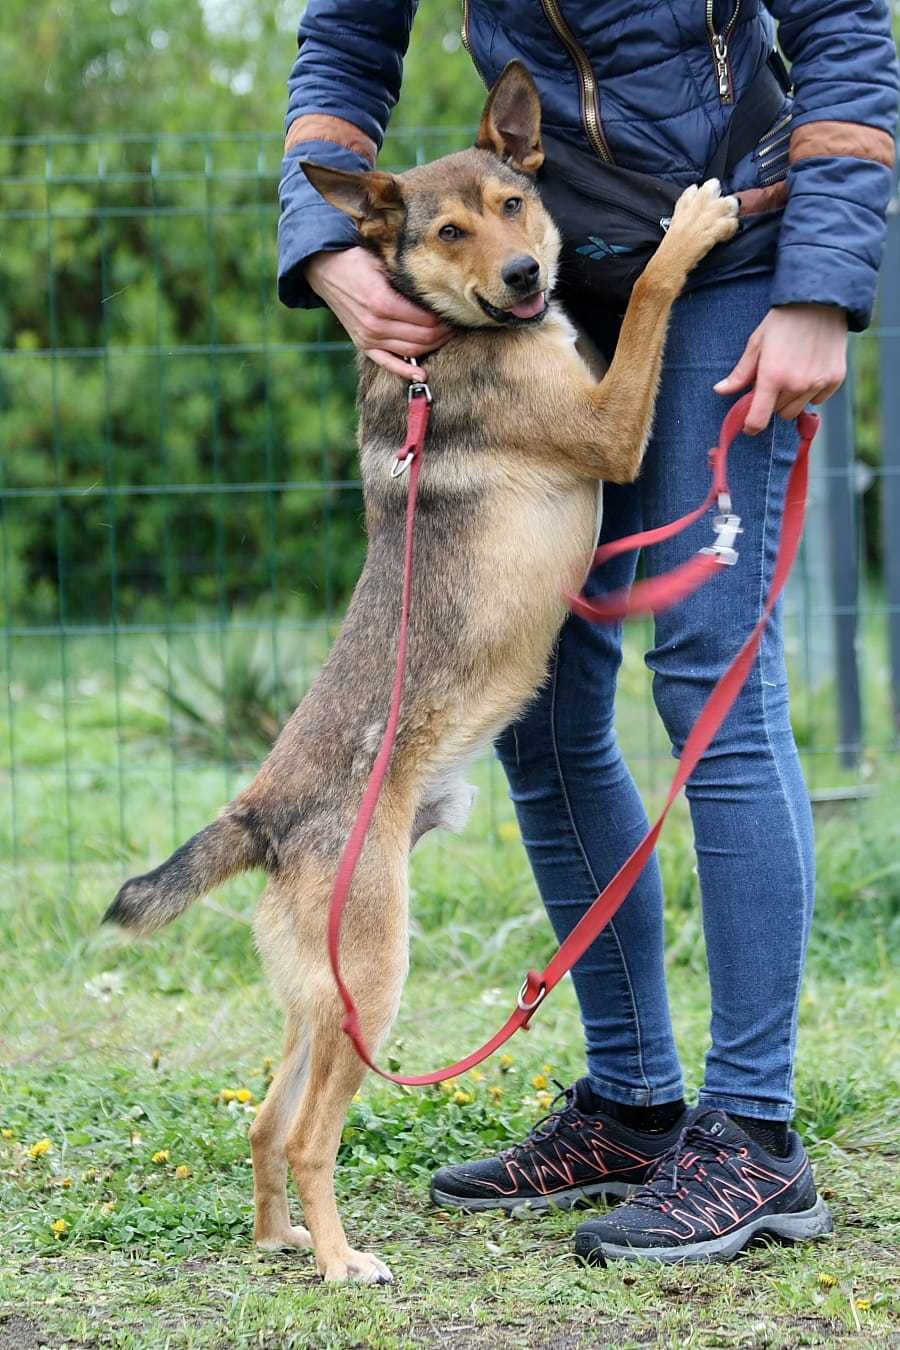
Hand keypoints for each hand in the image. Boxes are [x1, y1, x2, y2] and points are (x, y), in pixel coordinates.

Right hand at [305, 246, 451, 380]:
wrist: (326, 270)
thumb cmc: (358, 261)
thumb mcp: (384, 262)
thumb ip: (408, 279)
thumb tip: (439, 289)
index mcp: (383, 303)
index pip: (426, 319)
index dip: (444, 317)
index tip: (454, 309)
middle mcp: (376, 325)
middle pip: (423, 337)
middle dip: (443, 332)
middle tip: (455, 323)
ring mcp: (369, 338)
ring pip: (411, 351)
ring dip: (432, 346)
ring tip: (445, 336)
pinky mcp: (363, 345)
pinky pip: (387, 363)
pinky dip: (405, 371)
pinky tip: (422, 375)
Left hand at [714, 303, 847, 434]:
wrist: (820, 301)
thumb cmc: (783, 321)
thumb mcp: (756, 343)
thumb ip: (740, 373)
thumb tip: (720, 390)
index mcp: (772, 377)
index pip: (758, 420)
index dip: (751, 426)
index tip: (748, 426)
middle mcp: (796, 384)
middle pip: (779, 413)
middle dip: (773, 402)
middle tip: (774, 380)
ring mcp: (818, 383)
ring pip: (798, 409)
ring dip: (791, 399)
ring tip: (792, 373)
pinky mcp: (835, 379)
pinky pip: (818, 400)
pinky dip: (812, 392)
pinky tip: (810, 370)